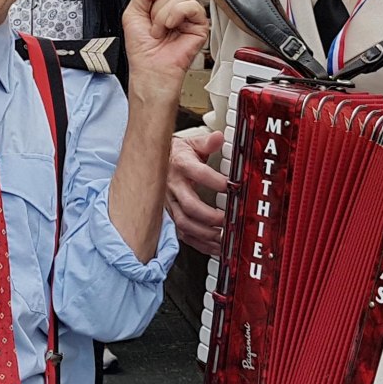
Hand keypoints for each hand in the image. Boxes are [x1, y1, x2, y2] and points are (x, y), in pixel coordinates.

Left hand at [121, 0, 208, 94]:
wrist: (150, 68)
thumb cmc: (142, 49)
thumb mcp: (132, 12)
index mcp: (162, 6)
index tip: (147, 15)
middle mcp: (176, 10)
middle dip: (157, 9)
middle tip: (155, 27)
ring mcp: (189, 17)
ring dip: (164, 16)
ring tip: (162, 31)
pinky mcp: (200, 25)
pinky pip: (191, 6)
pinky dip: (177, 15)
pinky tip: (172, 27)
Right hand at [167, 129, 227, 253]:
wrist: (151, 163)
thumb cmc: (175, 155)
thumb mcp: (191, 144)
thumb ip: (207, 142)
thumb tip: (219, 137)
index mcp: (180, 166)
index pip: (198, 173)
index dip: (215, 181)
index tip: (231, 186)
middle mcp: (173, 187)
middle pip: (190, 206)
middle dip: (211, 216)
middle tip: (228, 219)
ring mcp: (170, 204)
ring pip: (185, 224)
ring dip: (206, 233)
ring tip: (224, 236)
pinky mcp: (171, 217)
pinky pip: (184, 235)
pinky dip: (201, 244)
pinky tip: (215, 246)